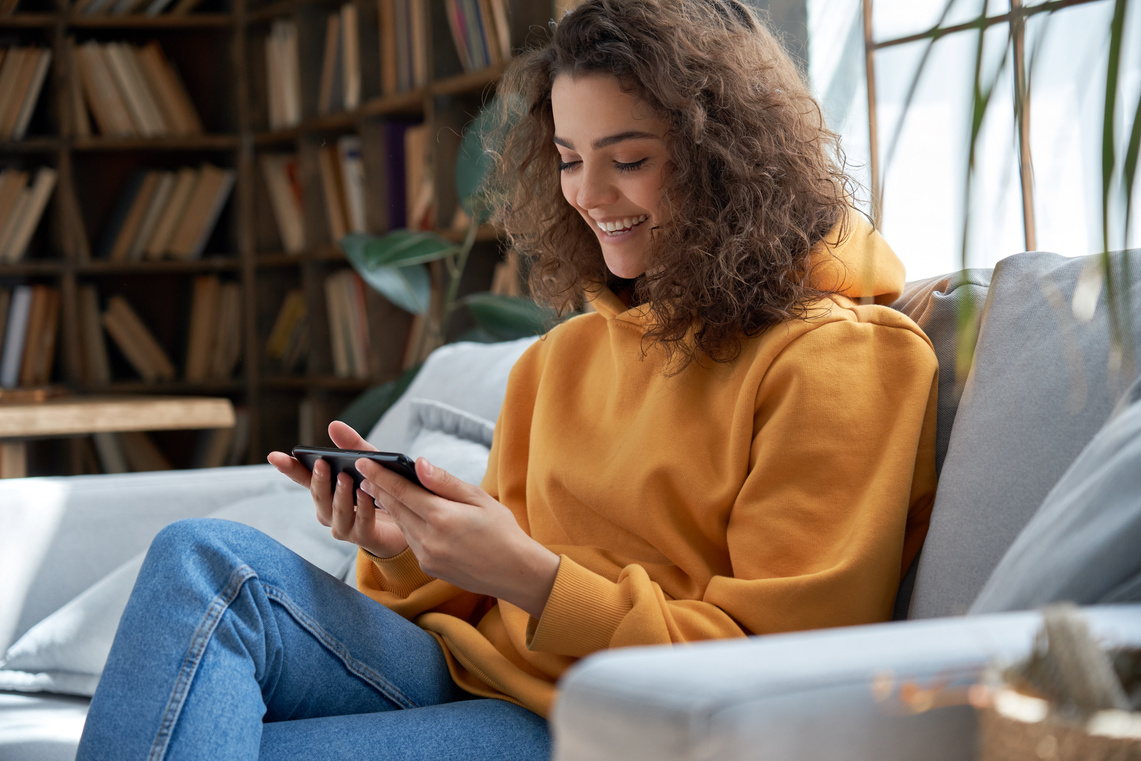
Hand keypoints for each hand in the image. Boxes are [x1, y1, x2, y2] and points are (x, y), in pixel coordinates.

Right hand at [267, 420, 409, 557]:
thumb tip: (334, 425)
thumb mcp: (370, 463)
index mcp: (327, 490)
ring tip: (345, 478)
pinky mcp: (363, 537)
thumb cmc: (383, 489)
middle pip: (318, 496)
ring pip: (335, 511)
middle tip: (322, 463)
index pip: (303, 478)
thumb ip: (352, 446)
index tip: (273, 455)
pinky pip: (360, 522)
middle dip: (319, 479)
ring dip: (340, 494)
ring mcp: (344, 526)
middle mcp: (330, 510)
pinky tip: (365, 494)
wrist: (408, 518)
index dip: (288, 468)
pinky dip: (362, 508)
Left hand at [360, 456, 560, 619]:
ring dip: (390, 507)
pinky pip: (412, 540)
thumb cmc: (502, 530)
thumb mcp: (479, 499)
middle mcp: (428, 539)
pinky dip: (407, 525)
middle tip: (363, 473)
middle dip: (378, 488)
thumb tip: (418, 464)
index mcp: (441, 517)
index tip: (363, 462)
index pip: (401, 491)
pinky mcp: (428, 566)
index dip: (380, 475)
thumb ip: (445, 482)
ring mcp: (426, 556)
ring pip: (401, 524)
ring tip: (379, 489)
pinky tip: (407, 515)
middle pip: (395, 508)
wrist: (515, 573)